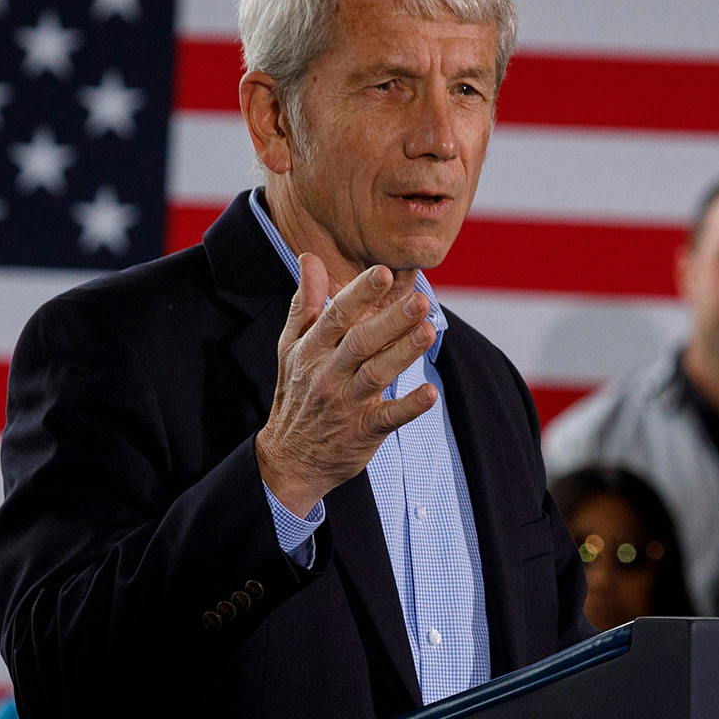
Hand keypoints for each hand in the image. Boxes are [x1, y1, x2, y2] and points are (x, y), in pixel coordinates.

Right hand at [255, 255, 437, 515]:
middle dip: (390, 320)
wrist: (289, 460)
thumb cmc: (295, 394)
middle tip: (420, 300)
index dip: (360, 293)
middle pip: (360, 342)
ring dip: (403, 354)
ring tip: (428, 332)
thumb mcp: (291, 348)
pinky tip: (430, 393)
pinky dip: (409, 406)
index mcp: (311, 350)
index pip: (336, 316)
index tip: (383, 271)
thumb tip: (309, 258)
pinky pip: (388, 417)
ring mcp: (346, 404)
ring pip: (376, 375)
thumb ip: (305, 304)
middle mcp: (327, 374)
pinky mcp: (363, 431)